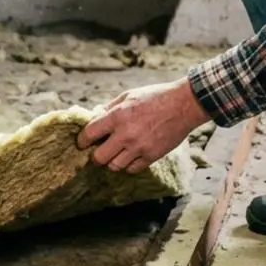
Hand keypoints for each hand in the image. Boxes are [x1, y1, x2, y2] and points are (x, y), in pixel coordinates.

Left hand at [77, 78, 210, 174]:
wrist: (184, 105)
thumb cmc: (155, 97)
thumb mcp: (129, 95)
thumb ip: (110, 108)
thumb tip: (94, 117)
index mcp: (117, 116)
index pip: (88, 135)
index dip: (82, 141)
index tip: (83, 142)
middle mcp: (126, 134)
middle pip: (98, 157)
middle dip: (95, 156)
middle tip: (99, 151)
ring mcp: (139, 147)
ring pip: (114, 166)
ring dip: (112, 161)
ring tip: (116, 154)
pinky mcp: (152, 156)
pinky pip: (132, 169)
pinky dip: (128, 165)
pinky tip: (131, 156)